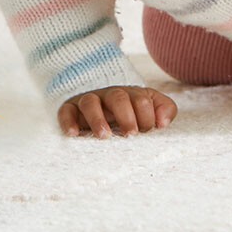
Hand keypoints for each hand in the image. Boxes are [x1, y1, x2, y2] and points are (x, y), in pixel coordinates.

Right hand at [58, 86, 177, 138]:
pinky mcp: (70, 109)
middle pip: (117, 97)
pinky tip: (73, 134)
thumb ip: (165, 109)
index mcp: (131, 95)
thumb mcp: (150, 107)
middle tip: (131, 134)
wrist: (101, 103)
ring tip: (104, 136)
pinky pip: (66, 111)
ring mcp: (89, 101)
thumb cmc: (131, 112)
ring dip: (97, 118)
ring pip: (90, 102)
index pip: (140, 98)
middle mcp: (109, 96)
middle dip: (126, 115)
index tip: (148, 130)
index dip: (146, 114)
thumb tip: (163, 122)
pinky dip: (68, 121)